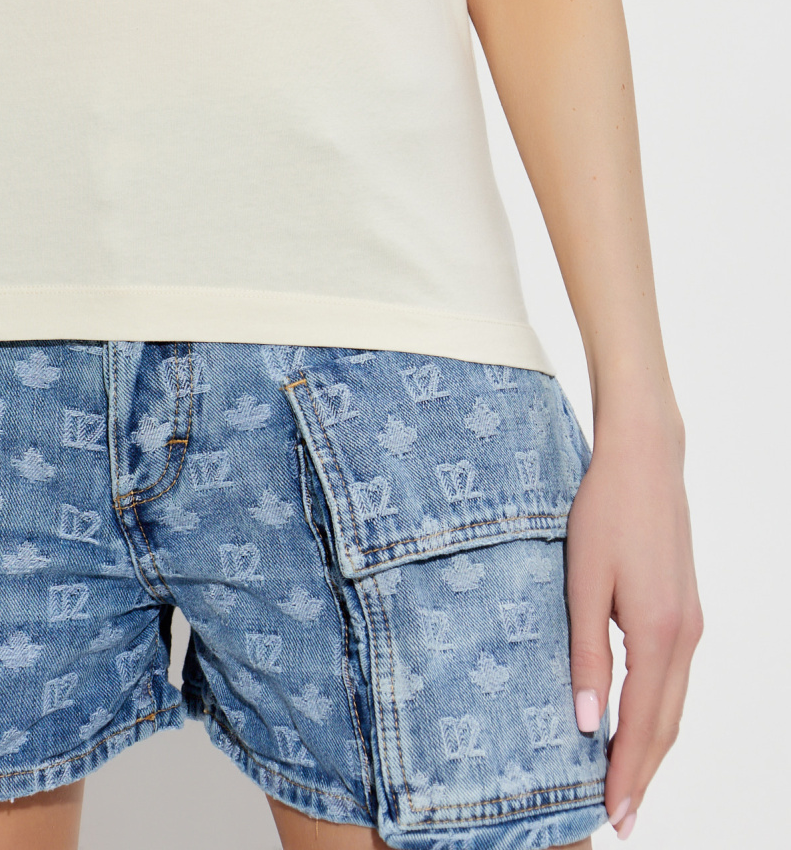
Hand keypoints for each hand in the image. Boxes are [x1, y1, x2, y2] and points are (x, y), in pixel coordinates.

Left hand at [564, 404, 701, 838]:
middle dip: (645, 774)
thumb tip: (586, 724)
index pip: (645, 724)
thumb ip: (584, 654)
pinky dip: (660, 711)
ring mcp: (691, 624)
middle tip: (623, 818)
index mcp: (658, 633)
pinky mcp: (686, 610)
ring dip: (654, 746)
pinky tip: (638, 721)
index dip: (630, 774)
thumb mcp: (582, 581)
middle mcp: (685, 636)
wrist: (644, 458)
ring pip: (674, 703)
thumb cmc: (605, 511)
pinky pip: (674, 678)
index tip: (616, 816)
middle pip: (667, 724)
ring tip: (627, 783)